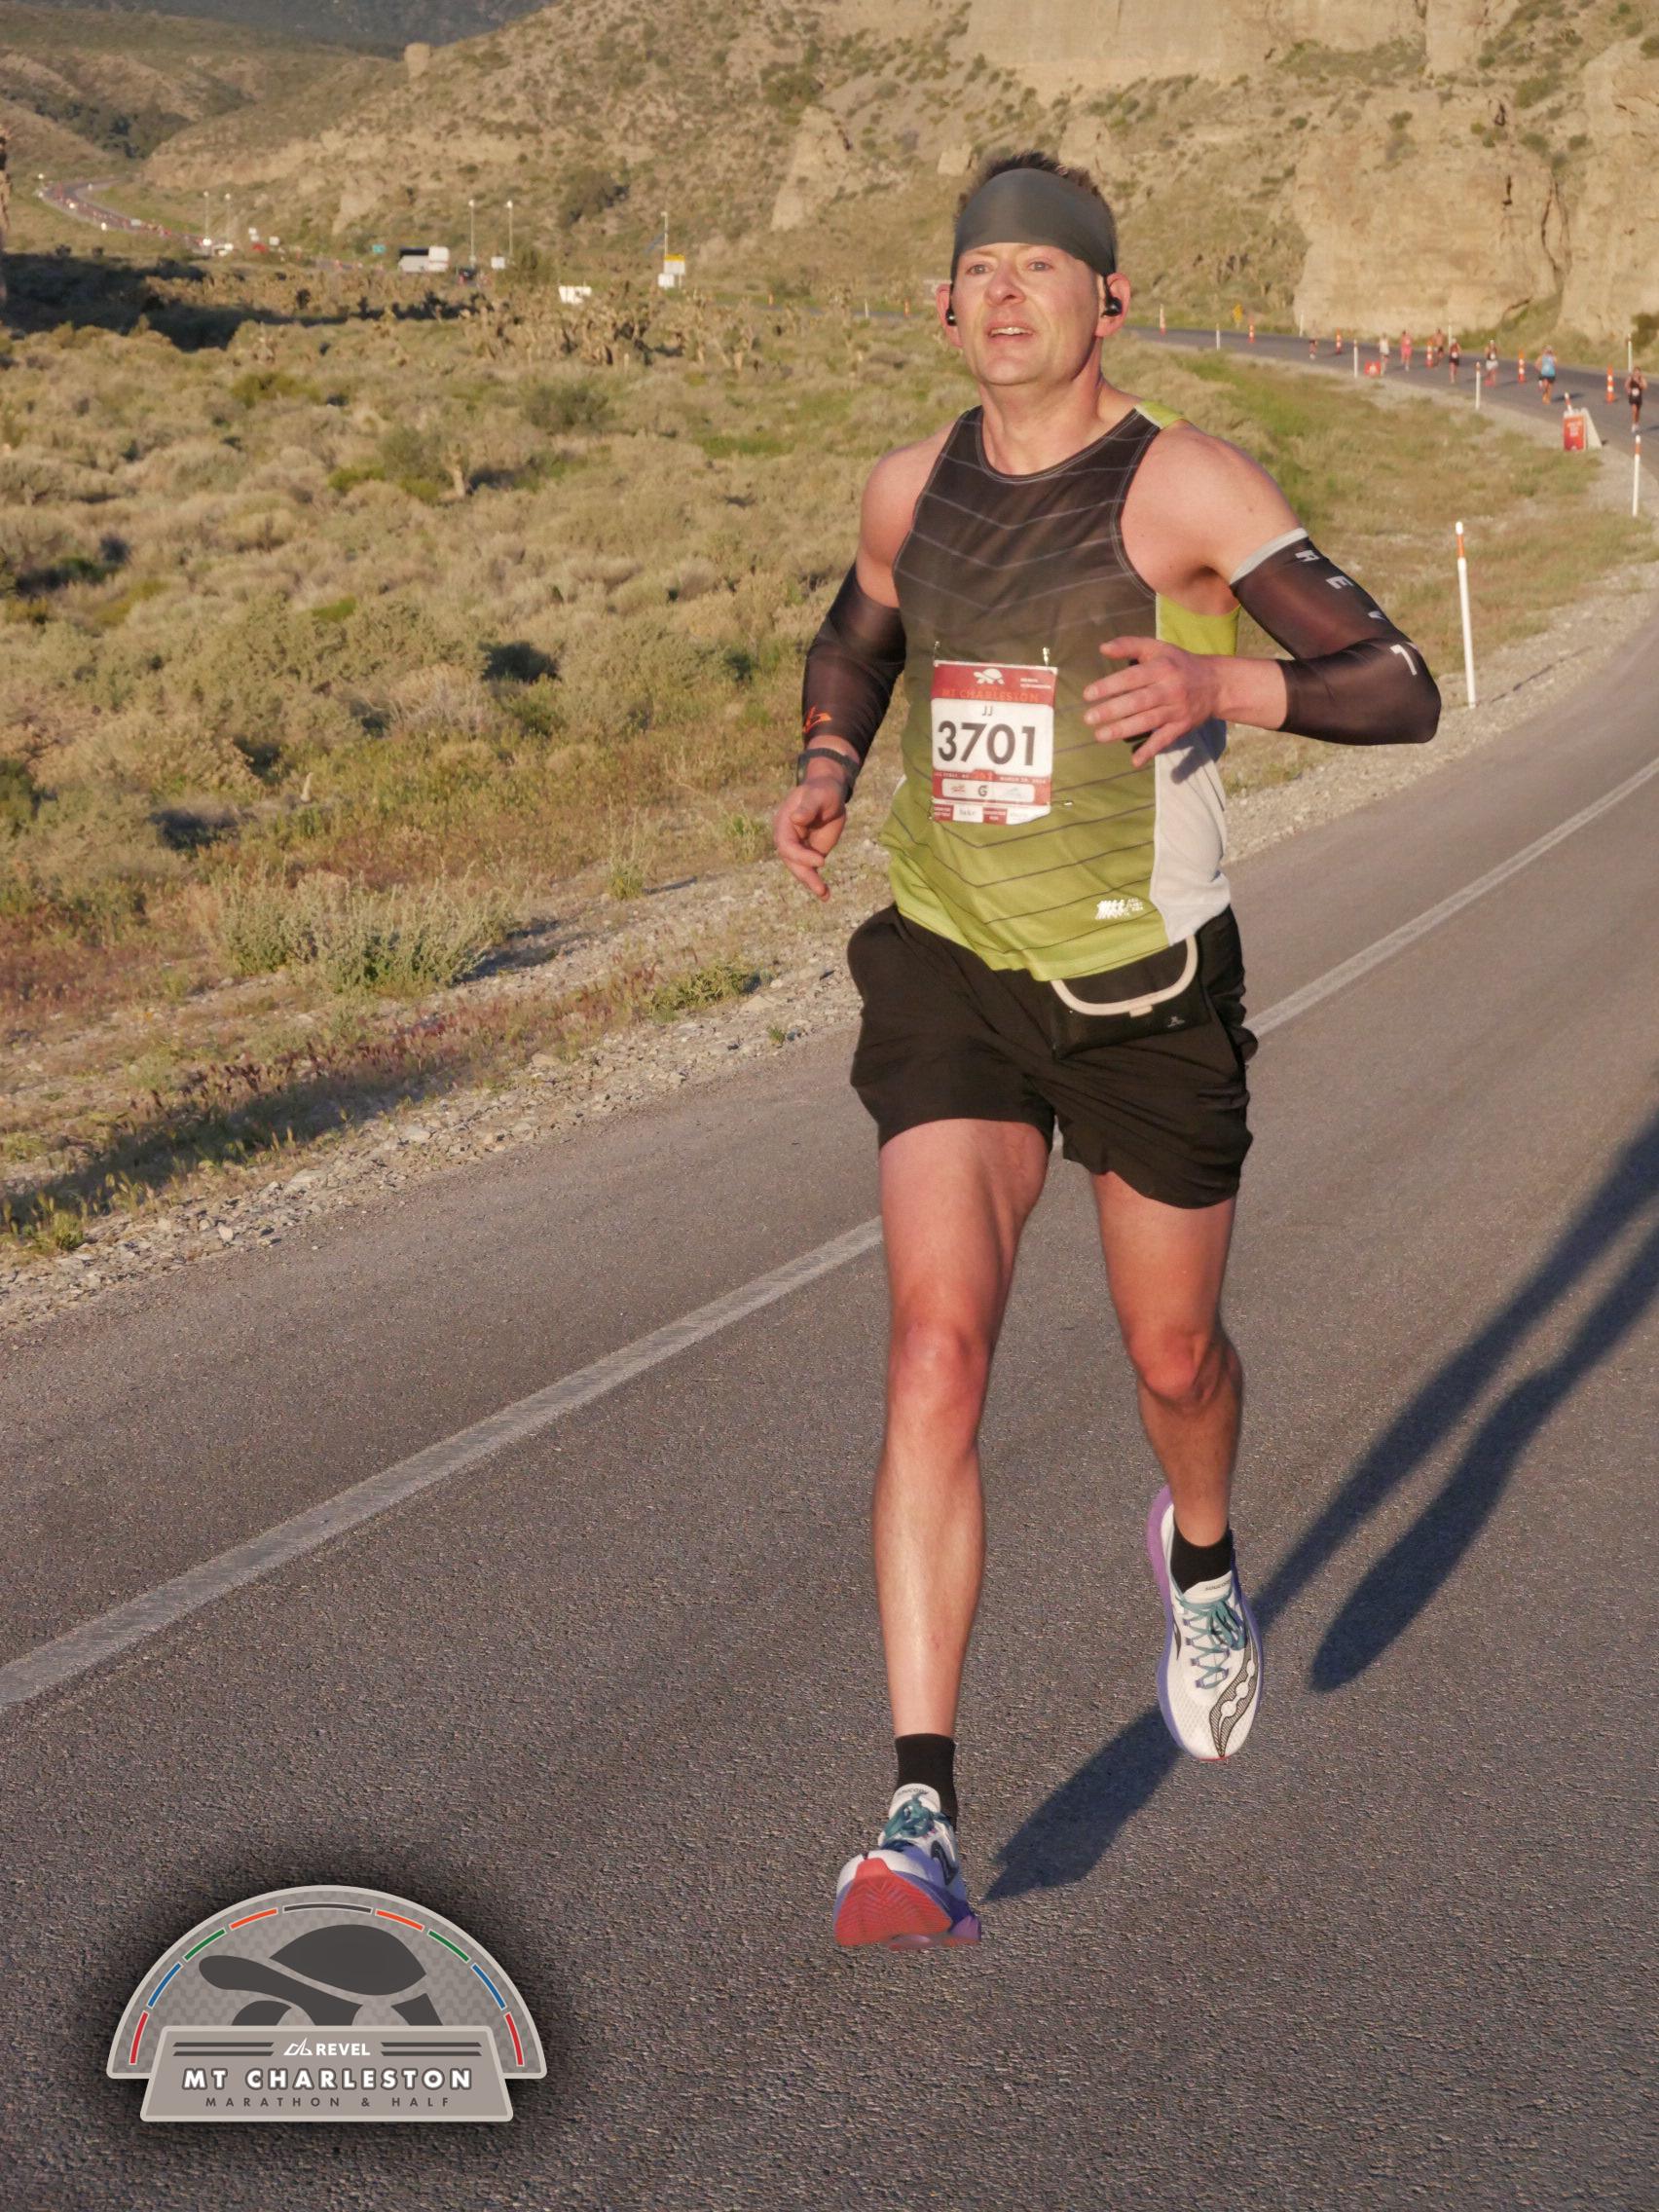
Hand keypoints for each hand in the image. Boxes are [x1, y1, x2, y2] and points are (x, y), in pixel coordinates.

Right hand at [773, 777, 847, 899]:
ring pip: (800, 869)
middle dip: (806, 875)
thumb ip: (808, 807)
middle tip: (821, 888)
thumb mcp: (818, 795)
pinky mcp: (809, 853)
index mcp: (784, 823)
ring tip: (825, 895)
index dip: (801, 855)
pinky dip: (817, 882)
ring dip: (811, 883)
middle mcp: (787, 838)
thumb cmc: (823, 791)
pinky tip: (826, 895)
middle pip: (792, 861)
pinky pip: (810, 870)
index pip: (786, 845)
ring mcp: (798, 847)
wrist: (830, 793)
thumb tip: (796, 819)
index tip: (822, 860)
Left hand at [1082, 636, 1225, 765]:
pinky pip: (1165, 740)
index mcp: (1162, 667)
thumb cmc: (1178, 664)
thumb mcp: (1157, 648)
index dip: (1110, 685)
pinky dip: (1150, 751)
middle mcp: (1170, 689)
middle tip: (1089, 718)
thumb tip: (1102, 647)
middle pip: (1139, 701)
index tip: (1088, 695)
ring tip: (1100, 736)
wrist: (1215, 683)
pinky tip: (1135, 761)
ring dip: (1123, 730)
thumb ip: (1130, 645)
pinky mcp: (1182, 726)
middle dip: (1112, 710)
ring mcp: (1177, 709)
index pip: (1133, 677)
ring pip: (1148, 721)